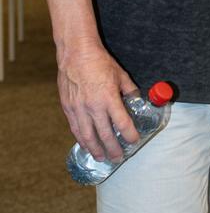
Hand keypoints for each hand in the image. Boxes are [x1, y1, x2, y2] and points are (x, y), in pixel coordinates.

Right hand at [58, 40, 138, 161]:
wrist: (76, 54)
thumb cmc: (100, 62)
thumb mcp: (121, 75)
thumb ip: (129, 90)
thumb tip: (137, 101)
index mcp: (109, 98)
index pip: (122, 123)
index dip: (130, 135)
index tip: (134, 140)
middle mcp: (94, 107)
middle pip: (105, 135)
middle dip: (113, 149)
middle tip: (118, 157)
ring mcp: (79, 109)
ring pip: (87, 136)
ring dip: (96, 149)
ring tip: (102, 158)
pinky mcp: (68, 108)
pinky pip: (75, 129)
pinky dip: (82, 140)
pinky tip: (87, 145)